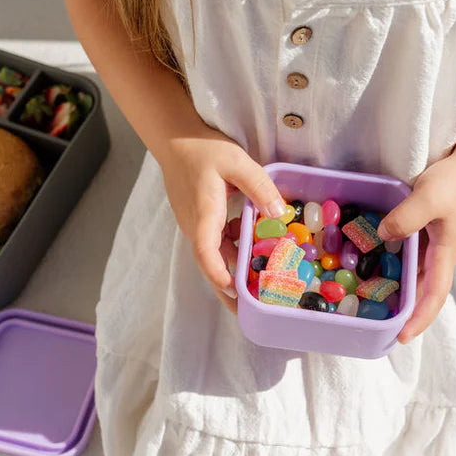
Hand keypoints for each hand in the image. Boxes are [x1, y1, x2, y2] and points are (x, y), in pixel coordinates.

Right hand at [158, 129, 285, 311]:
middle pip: (212, 266)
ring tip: (257, 291)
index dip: (219, 274)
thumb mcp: (236, 162)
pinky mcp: (201, 223)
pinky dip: (233, 255)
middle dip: (230, 291)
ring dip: (233, 274)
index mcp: (204, 215)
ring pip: (215, 258)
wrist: (176, 142)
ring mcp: (197, 227)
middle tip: (251, 314)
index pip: (206, 253)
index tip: (235, 290)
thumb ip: (259, 187)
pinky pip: (216, 246)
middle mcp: (197, 227)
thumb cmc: (205, 150)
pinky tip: (253, 253)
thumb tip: (278, 213)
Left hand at [376, 152, 455, 343]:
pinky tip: (371, 262)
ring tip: (368, 300)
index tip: (402, 337)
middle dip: (404, 311)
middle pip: (422, 291)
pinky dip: (392, 263)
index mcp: (445, 253)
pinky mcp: (426, 231)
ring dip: (397, 289)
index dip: (419, 318)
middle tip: (376, 325)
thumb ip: (406, 218)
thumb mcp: (429, 197)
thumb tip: (383, 237)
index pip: (434, 295)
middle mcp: (440, 255)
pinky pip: (408, 255)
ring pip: (414, 274)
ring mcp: (434, 244)